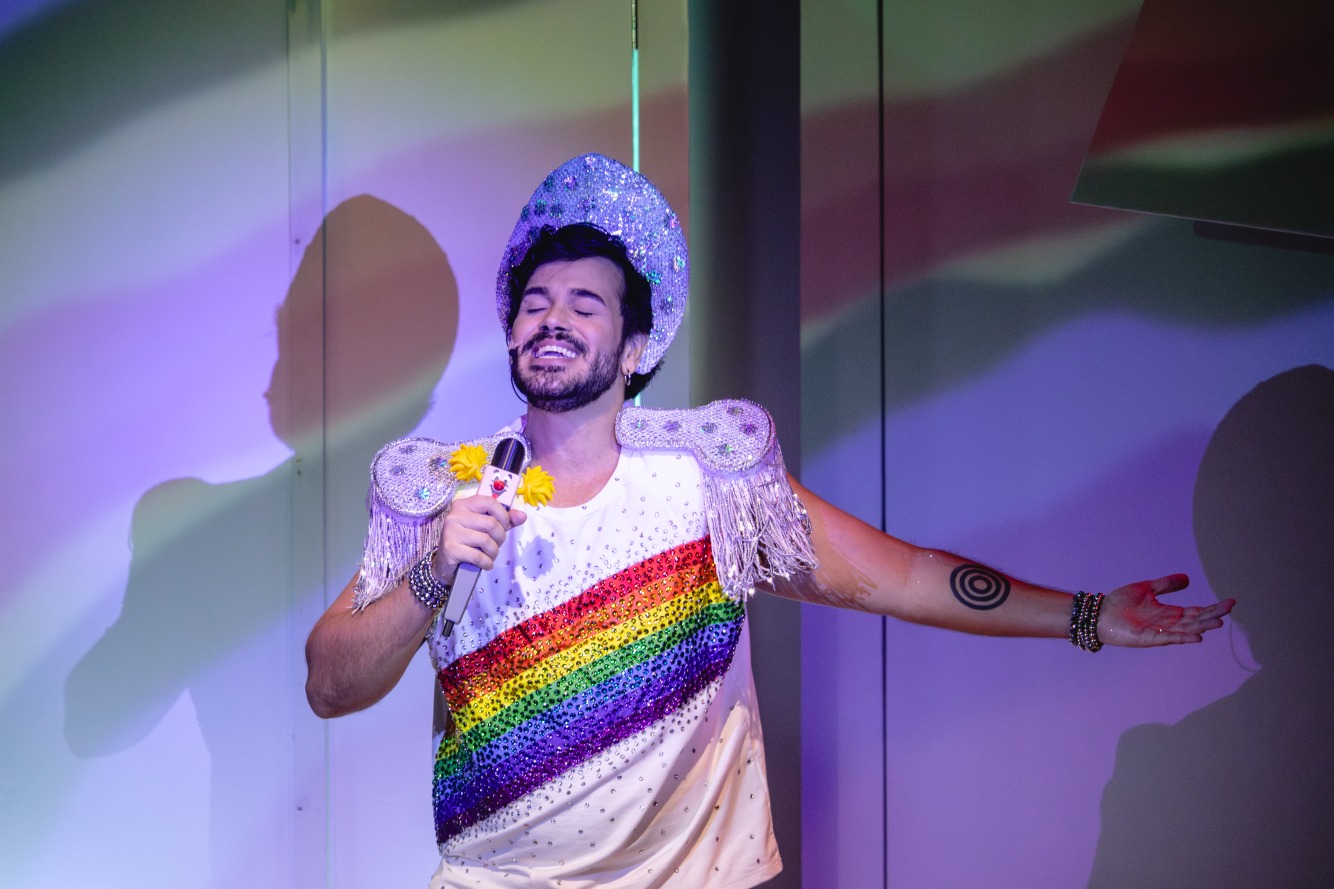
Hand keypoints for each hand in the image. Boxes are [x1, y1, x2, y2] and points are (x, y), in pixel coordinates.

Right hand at [432, 494, 526, 581]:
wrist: (446, 563)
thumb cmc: (468, 542)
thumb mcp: (486, 528)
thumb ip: (504, 521)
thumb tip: (522, 516)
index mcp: (464, 505)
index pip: (490, 502)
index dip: (503, 515)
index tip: (504, 526)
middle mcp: (455, 515)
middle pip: (491, 523)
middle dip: (500, 538)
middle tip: (496, 544)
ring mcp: (451, 531)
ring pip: (486, 540)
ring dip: (493, 552)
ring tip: (489, 555)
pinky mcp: (450, 548)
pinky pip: (478, 556)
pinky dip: (486, 563)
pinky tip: (485, 564)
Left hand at [1096, 574, 1234, 646]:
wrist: (1099, 612)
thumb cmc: (1120, 602)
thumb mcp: (1146, 588)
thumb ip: (1166, 585)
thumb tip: (1188, 578)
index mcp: (1169, 612)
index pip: (1197, 611)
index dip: (1213, 608)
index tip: (1230, 602)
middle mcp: (1168, 623)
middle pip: (1195, 620)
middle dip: (1212, 616)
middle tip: (1229, 610)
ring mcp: (1159, 632)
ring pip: (1186, 630)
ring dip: (1202, 627)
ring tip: (1219, 623)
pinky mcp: (1148, 639)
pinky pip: (1169, 639)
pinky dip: (1183, 638)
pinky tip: (1197, 637)